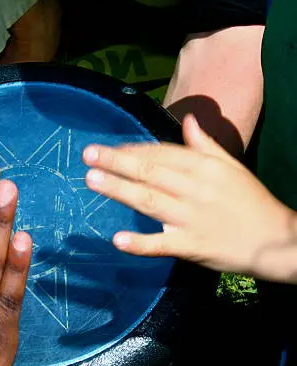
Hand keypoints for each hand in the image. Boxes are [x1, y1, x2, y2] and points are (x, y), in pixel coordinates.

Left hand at [82, 114, 296, 282]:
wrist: (277, 241)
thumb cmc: (250, 201)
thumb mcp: (230, 167)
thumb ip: (205, 144)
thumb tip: (189, 120)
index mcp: (203, 167)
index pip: (162, 153)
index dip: (133, 149)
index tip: (109, 147)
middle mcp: (194, 188)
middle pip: (150, 172)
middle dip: (117, 162)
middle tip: (88, 155)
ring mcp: (191, 218)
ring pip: (150, 200)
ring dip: (119, 189)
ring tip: (92, 179)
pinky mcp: (192, 246)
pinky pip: (163, 244)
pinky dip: (141, 243)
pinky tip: (118, 239)